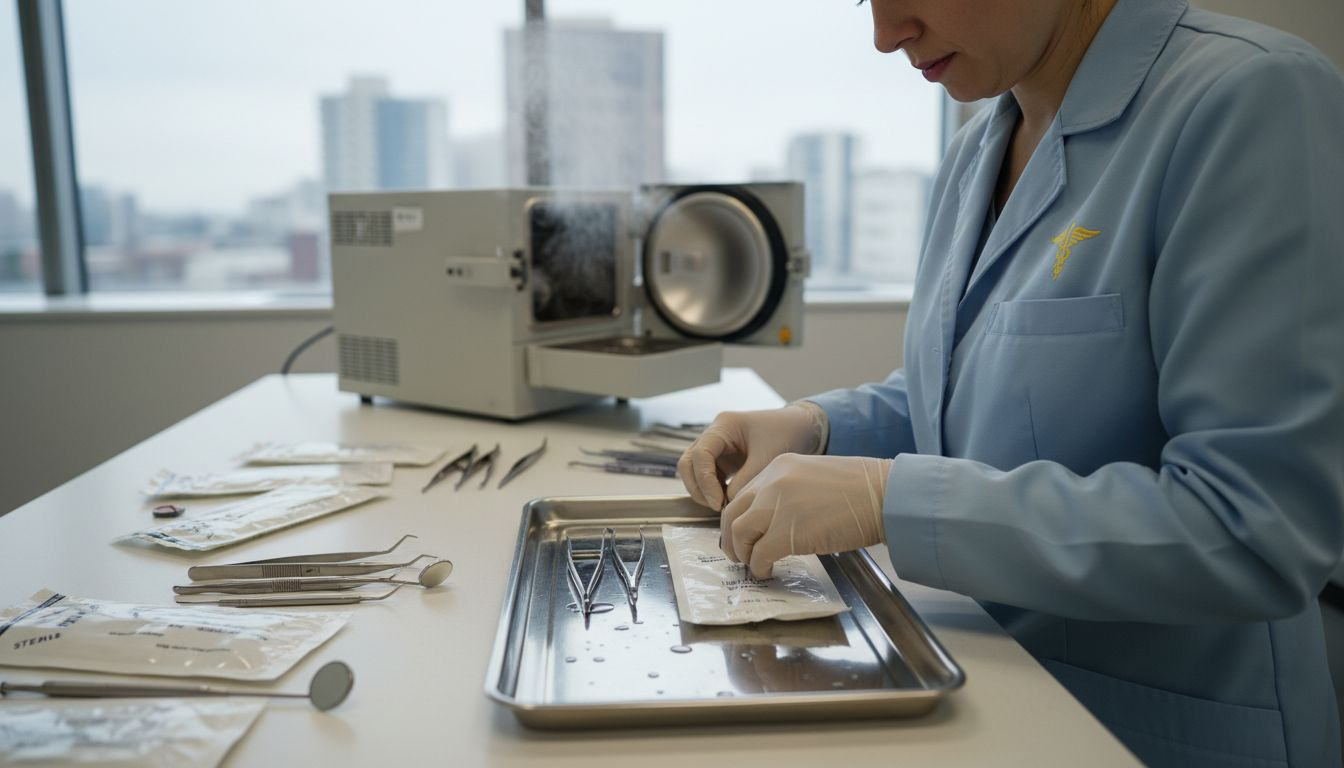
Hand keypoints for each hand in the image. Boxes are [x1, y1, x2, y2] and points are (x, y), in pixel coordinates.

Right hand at [677, 405, 823, 510]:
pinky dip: (713, 491)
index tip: (718, 502)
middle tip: (716, 507)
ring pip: (694, 472)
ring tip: (724, 506)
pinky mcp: (723, 460)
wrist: (800, 428)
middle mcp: (715, 435)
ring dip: (703, 491)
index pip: (700, 454)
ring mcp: (717, 448)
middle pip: (688, 463)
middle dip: (698, 487)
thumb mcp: (767, 458)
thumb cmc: (786, 434)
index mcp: (724, 425)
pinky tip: (728, 501)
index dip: (704, 480)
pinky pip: (708, 478)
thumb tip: (727, 503)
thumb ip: (745, 481)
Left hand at [721, 453, 891, 578]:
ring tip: (753, 565)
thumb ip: (789, 493)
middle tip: (739, 555)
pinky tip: (769, 571)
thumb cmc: (859, 491)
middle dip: (732, 539)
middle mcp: (772, 482)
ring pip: (739, 533)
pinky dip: (760, 566)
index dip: (738, 519)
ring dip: (743, 554)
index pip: (742, 495)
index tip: (743, 536)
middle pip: (732, 514)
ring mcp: (778, 505)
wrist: (884, 495)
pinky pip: (760, 553)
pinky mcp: (788, 531)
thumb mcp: (813, 479)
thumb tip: (774, 522)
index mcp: (778, 467)